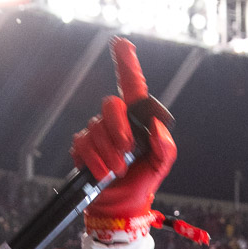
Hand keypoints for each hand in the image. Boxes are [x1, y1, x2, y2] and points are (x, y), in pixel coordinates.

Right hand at [70, 37, 177, 225]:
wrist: (122, 205)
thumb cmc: (143, 180)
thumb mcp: (161, 165)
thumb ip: (165, 147)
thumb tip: (156, 128)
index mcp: (136, 120)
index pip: (131, 86)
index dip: (126, 63)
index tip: (122, 43)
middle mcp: (115, 121)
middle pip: (111, 106)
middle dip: (119, 130)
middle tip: (127, 153)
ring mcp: (97, 132)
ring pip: (97, 130)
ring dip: (110, 154)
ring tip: (118, 170)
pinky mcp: (82, 147)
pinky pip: (84, 145)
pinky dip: (96, 162)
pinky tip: (104, 173)